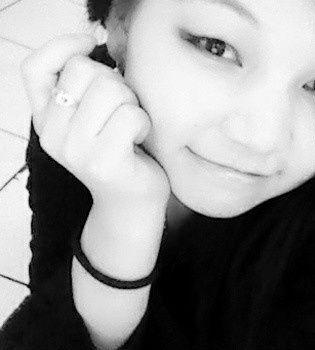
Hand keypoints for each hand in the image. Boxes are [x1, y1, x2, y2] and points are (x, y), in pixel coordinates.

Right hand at [21, 33, 169, 208]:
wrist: (131, 203)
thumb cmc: (119, 153)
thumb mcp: (91, 119)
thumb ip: (84, 88)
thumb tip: (94, 46)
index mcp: (45, 120)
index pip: (35, 68)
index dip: (62, 47)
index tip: (91, 45)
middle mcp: (53, 134)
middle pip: (84, 70)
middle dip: (115, 82)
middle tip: (123, 110)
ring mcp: (76, 150)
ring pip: (111, 89)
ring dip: (132, 103)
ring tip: (131, 127)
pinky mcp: (104, 161)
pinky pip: (131, 115)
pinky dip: (144, 123)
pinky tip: (140, 141)